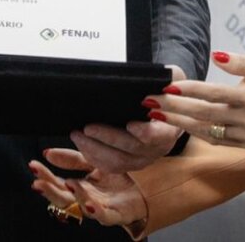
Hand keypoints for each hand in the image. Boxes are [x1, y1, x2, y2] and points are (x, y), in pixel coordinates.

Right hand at [29, 147, 147, 229]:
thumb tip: (47, 153)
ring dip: (74, 198)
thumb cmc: (119, 175)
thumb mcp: (93, 160)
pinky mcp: (119, 214)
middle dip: (51, 191)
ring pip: (83, 208)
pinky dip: (97, 211)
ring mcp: (103, 208)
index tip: (34, 166)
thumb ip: (71, 158)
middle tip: (39, 183)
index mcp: (81, 187)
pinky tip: (90, 203)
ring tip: (68, 185)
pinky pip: (107, 216)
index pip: (58, 183)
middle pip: (65, 199)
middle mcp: (88, 199)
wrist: (150, 183)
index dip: (45, 176)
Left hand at [69, 64, 186, 171]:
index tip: (130, 124)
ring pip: (118, 162)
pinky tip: (81, 144)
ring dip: (94, 149)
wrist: (164, 113)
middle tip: (87, 127)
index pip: (157, 135)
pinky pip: (109, 166)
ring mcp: (142, 160)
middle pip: (131, 149)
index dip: (144, 132)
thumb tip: (157, 78)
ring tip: (76, 135)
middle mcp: (156, 149)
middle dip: (107, 138)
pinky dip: (93, 156)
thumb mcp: (168, 82)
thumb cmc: (161, 94)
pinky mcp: (128, 164)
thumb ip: (166, 79)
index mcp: (167, 130)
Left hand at [146, 51, 244, 148]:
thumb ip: (242, 63)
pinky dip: (197, 133)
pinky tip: (181, 126)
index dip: (189, 91)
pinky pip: (218, 140)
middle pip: (204, 115)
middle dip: (174, 109)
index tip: (167, 86)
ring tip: (156, 115)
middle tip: (150, 102)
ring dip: (180, 123)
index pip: (214, 94)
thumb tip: (216, 57)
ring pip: (207, 131)